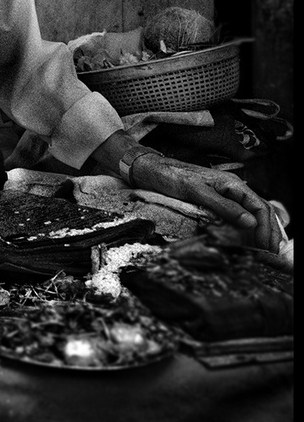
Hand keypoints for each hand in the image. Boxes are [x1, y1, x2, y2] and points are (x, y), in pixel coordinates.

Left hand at [131, 153, 283, 252]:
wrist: (150, 170)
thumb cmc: (170, 176)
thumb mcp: (197, 192)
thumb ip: (223, 206)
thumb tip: (250, 222)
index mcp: (232, 184)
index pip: (260, 206)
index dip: (267, 227)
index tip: (268, 246)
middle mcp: (231, 189)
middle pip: (259, 211)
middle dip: (268, 231)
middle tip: (271, 252)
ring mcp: (223, 195)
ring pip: (249, 214)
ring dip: (258, 230)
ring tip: (263, 248)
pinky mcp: (213, 201)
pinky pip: (235, 215)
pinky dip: (243, 228)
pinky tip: (245, 239)